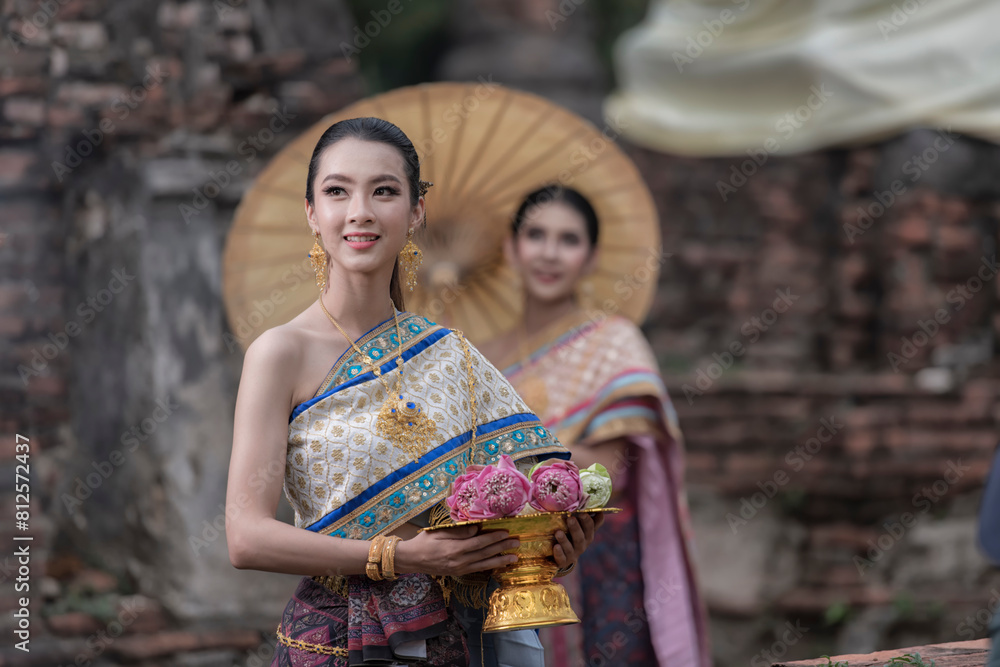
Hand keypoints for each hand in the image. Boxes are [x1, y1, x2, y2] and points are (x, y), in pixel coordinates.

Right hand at [395, 526, 519, 576]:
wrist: (412, 560)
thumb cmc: (424, 542)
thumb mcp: (439, 532)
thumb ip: (459, 532)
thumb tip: (477, 529)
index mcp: (454, 549)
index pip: (479, 543)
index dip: (494, 538)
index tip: (506, 532)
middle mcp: (459, 561)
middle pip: (485, 554)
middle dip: (502, 548)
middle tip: (517, 543)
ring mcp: (460, 569)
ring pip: (484, 564)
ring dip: (500, 561)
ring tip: (514, 558)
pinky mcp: (459, 573)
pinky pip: (478, 570)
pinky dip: (490, 566)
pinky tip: (499, 564)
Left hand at [552, 512, 603, 572]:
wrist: (564, 559)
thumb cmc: (572, 537)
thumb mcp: (580, 528)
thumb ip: (586, 517)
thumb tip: (593, 504)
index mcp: (587, 535)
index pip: (591, 527)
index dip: (588, 520)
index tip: (583, 512)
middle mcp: (582, 545)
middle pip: (581, 537)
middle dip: (576, 528)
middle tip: (570, 518)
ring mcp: (572, 554)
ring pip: (570, 548)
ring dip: (564, 540)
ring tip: (558, 532)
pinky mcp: (563, 562)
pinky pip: (562, 558)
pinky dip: (559, 553)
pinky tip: (556, 547)